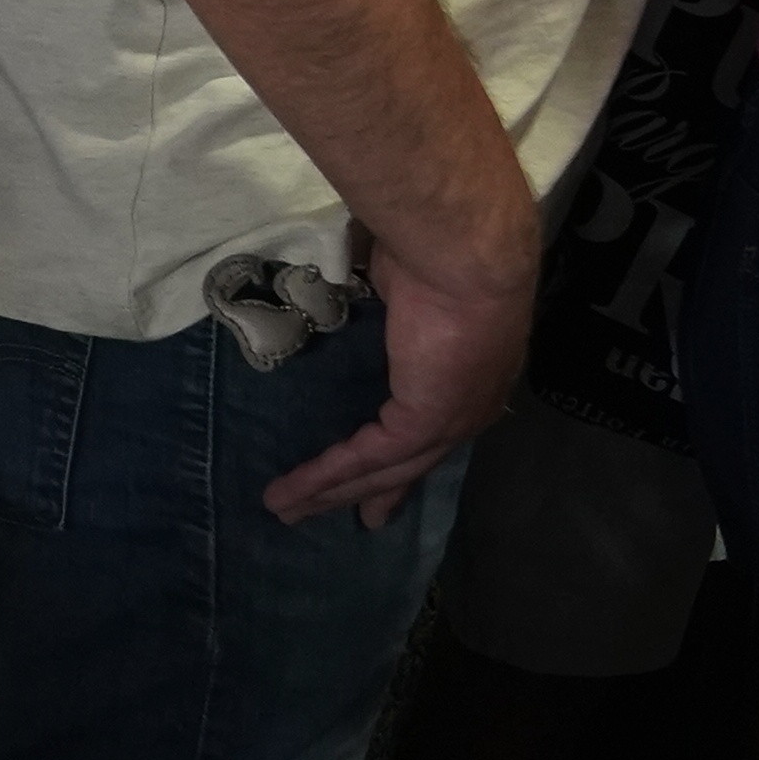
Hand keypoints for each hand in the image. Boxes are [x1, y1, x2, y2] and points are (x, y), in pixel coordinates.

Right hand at [266, 220, 528, 531]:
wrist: (463, 250)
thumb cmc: (436, 246)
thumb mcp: (404, 278)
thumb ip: (385, 295)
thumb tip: (361, 278)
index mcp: (472, 368)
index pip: (432, 425)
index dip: (402, 456)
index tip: (378, 483)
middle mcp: (470, 402)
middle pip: (411, 460)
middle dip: (370, 490)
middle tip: (341, 513)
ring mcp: (452, 416)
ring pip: (386, 467)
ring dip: (332, 490)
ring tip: (286, 509)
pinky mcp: (425, 421)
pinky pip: (368, 457)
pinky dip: (328, 474)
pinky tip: (294, 489)